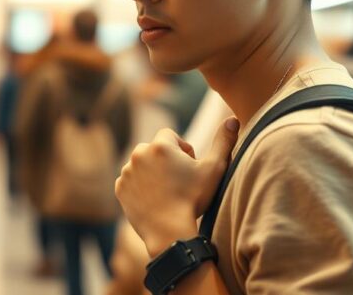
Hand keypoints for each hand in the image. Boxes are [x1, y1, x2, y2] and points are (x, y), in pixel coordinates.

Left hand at [115, 116, 239, 256]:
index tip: (189, 166)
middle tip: (178, 179)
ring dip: (151, 171)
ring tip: (166, 190)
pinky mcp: (120, 188)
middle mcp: (139, 154)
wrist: (169, 232)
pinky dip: (140, 185)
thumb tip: (233, 119)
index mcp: (160, 146)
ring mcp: (127, 172)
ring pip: (141, 164)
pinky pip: (131, 180)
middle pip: (153, 148)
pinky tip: (154, 198)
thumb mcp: (214, 169)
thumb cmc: (193, 199)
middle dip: (165, 159)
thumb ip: (224, 142)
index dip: (181, 149)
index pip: (170, 135)